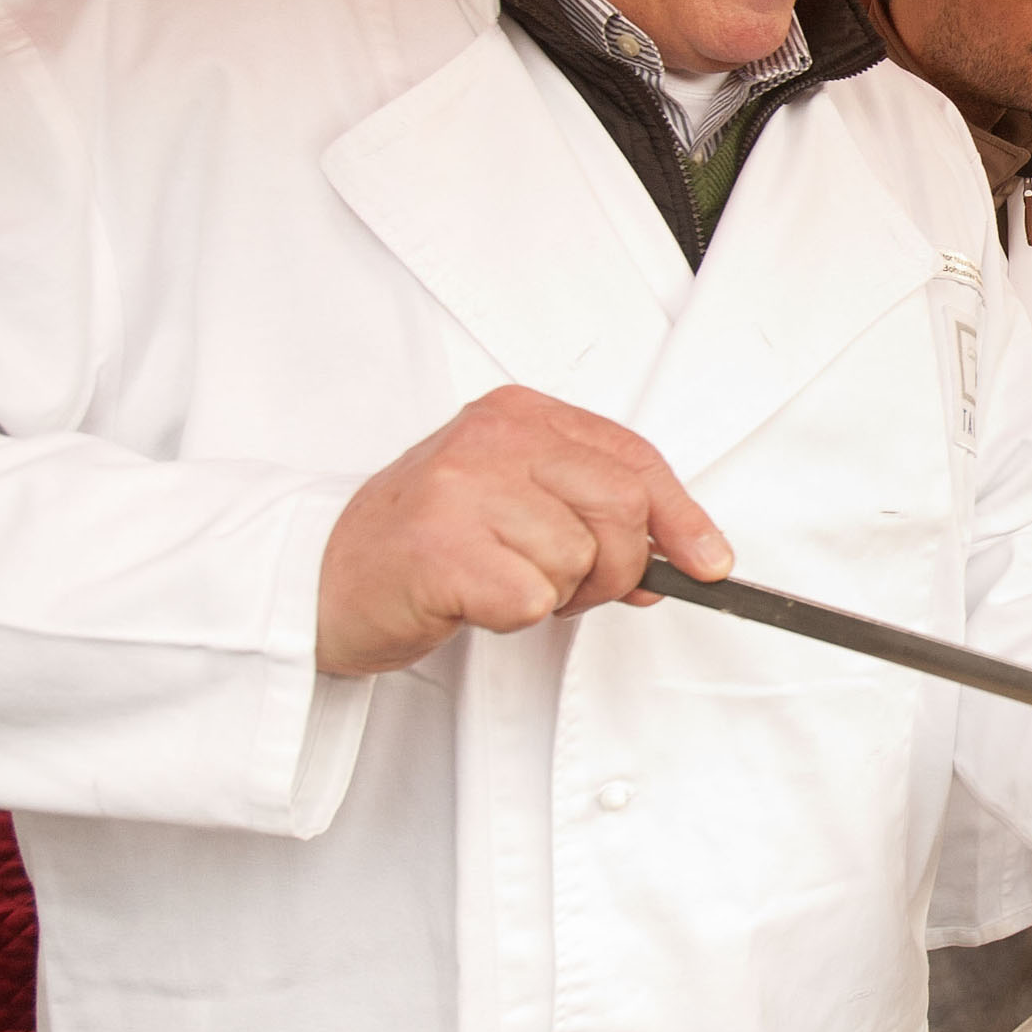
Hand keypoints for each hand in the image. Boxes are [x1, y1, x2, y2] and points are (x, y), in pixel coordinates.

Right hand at [316, 386, 729, 674]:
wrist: (322, 580)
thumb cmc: (425, 544)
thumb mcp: (514, 502)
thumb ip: (591, 511)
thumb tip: (682, 555)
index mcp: (517, 414)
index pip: (633, 457)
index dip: (682, 517)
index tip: (709, 563)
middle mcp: (491, 437)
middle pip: (621, 507)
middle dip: (615, 567)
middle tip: (571, 587)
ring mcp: (462, 488)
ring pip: (579, 558)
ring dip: (556, 594)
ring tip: (501, 584)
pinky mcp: (442, 549)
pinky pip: (533, 599)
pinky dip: (516, 617)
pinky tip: (473, 601)